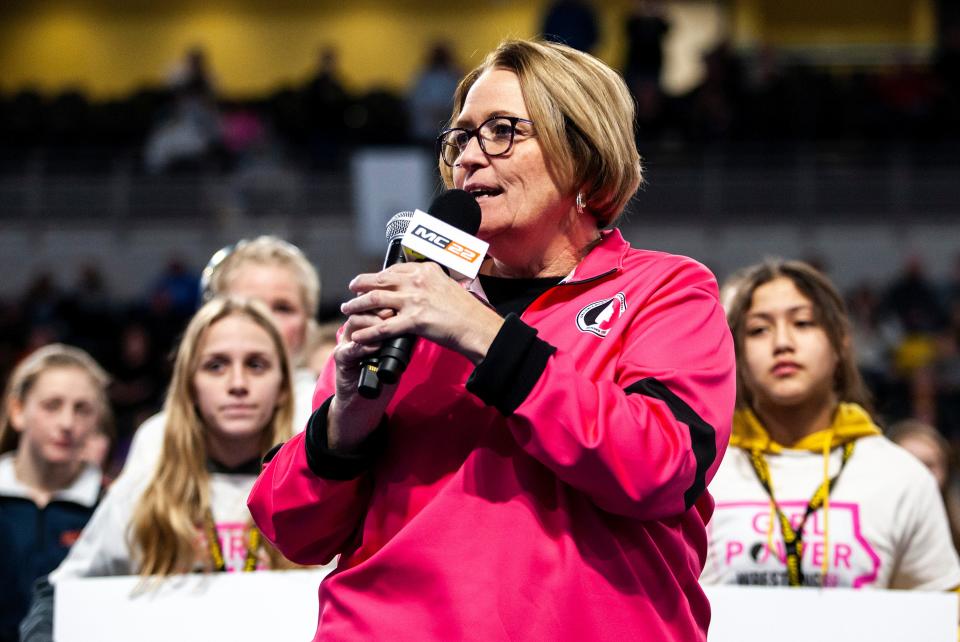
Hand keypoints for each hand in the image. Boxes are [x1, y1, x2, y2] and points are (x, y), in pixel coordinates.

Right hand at [327, 308, 396, 450]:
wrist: (364, 402)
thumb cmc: (382, 375)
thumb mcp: (396, 352)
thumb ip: (403, 336)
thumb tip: (422, 321)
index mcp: (368, 325)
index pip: (375, 303)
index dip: (387, 299)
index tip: (402, 299)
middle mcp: (356, 330)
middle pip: (363, 307)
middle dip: (378, 306)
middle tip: (393, 310)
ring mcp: (346, 343)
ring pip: (354, 323)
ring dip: (370, 322)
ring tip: (385, 324)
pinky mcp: (341, 359)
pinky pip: (348, 349)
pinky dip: (362, 347)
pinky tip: (374, 346)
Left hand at [341, 262, 503, 363]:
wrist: (477, 327)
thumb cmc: (467, 311)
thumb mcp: (447, 285)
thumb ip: (429, 282)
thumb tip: (416, 285)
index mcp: (426, 270)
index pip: (393, 269)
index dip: (377, 276)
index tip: (369, 281)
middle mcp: (418, 281)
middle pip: (379, 280)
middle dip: (360, 285)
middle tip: (351, 290)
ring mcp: (415, 300)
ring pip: (375, 299)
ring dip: (357, 305)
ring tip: (348, 310)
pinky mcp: (414, 320)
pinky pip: (383, 327)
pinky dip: (368, 332)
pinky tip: (358, 336)